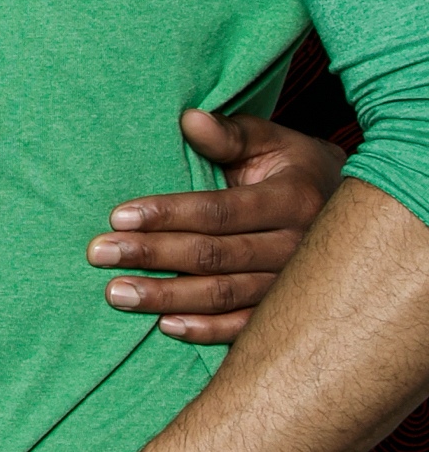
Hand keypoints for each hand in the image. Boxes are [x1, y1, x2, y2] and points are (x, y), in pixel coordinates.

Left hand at [90, 108, 346, 342]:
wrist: (351, 213)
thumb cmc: (294, 169)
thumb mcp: (271, 141)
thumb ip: (230, 134)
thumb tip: (189, 119)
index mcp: (291, 198)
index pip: (219, 211)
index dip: (168, 214)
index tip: (119, 217)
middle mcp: (296, 245)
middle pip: (214, 255)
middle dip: (152, 255)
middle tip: (100, 254)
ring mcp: (292, 284)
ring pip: (224, 295)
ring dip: (167, 297)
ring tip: (117, 293)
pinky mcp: (286, 311)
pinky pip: (244, 328)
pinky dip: (206, 331)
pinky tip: (164, 326)